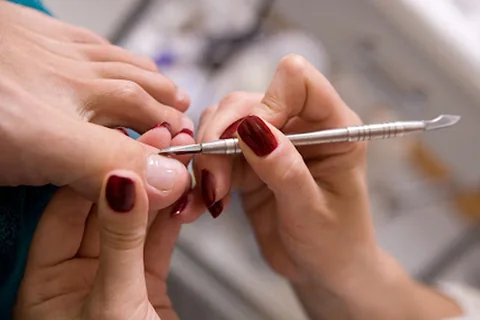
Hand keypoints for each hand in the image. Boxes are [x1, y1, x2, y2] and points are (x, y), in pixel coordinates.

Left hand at [0, 1, 191, 206]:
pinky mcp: (16, 36)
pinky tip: (96, 49)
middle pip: (132, 79)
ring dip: (136, 68)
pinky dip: (96, 46)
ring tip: (157, 77)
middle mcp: (71, 65)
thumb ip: (110, 162)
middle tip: (181, 105)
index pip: (145, 110)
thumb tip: (170, 180)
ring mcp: (43, 47)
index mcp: (84, 91)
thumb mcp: (47, 147)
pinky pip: (72, 38)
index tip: (186, 142)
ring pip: (106, 56)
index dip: (170, 127)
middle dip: (161, 94)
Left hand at [14, 130, 187, 319]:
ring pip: (136, 222)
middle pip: (105, 210)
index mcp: (45, 282)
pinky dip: (174, 218)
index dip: (100, 174)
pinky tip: (184, 198)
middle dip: (136, 176)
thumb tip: (122, 183)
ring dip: (160, 194)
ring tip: (179, 166)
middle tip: (161, 147)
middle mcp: (76, 276)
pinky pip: (158, 241)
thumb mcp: (113, 302)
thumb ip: (119, 240)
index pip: (68, 208)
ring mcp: (115, 277)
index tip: (129, 147)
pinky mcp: (147, 284)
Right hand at [185, 55, 461, 318]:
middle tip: (216, 182)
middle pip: (247, 101)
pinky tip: (202, 205)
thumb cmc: (334, 244)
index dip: (267, 105)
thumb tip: (251, 129)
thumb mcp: (311, 211)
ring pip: (224, 123)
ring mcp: (272, 142)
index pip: (297, 80)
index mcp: (334, 127)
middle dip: (223, 137)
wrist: (322, 271)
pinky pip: (215, 153)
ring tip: (212, 197)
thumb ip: (284, 169)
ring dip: (209, 158)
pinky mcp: (249, 162)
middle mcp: (301, 126)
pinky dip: (203, 176)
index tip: (250, 144)